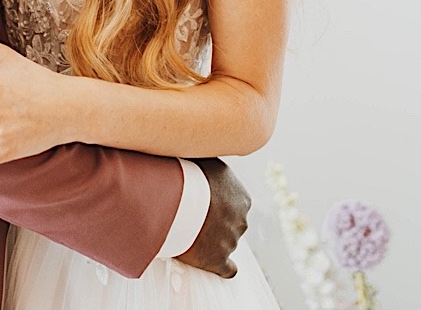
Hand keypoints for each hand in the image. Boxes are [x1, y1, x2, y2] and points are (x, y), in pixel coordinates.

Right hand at [175, 158, 249, 278]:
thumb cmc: (188, 174)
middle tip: (190, 216)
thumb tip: (205, 151)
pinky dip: (221, 267)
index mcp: (242, 197)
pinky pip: (227, 269)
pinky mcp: (218, 260)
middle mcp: (241, 220)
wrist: (178, 200)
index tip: (200, 200)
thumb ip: (210, 163)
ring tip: (188, 233)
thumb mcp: (204, 159)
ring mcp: (231, 241)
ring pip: (225, 243)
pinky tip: (212, 263)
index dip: (216, 202)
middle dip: (215, 222)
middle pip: (231, 224)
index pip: (235, 203)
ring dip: (211, 240)